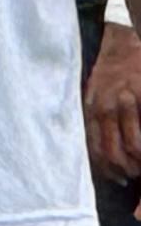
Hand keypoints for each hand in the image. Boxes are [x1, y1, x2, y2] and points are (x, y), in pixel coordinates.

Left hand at [93, 28, 140, 186]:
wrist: (124, 46)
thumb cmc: (108, 76)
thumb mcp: (91, 96)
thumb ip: (93, 122)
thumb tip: (95, 156)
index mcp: (90, 111)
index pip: (94, 149)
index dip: (107, 170)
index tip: (117, 179)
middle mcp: (105, 108)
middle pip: (113, 152)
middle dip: (126, 170)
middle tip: (134, 176)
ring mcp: (126, 102)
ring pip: (133, 145)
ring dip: (140, 162)